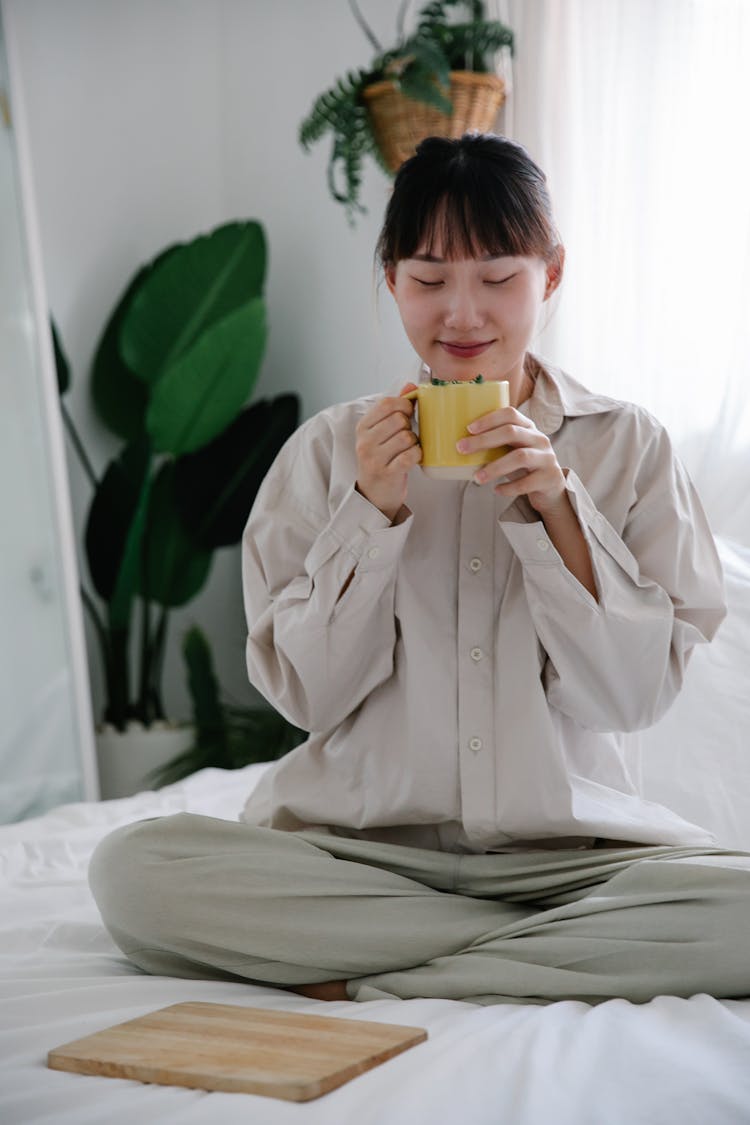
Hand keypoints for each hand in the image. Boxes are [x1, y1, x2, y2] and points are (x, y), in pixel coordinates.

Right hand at [355, 383, 421, 521]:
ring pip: (407, 437)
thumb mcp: (381, 431)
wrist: (374, 493)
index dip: (404, 405)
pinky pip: (410, 455)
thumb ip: (395, 407)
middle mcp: (365, 441)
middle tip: (406, 436)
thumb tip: (411, 385)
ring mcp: (374, 458)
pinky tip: (412, 458)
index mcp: (363, 426)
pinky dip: (416, 455)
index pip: (387, 403)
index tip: (407, 414)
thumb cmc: (381, 458)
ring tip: (408, 448)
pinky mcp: (387, 473)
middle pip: (399, 419)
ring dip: (413, 442)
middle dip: (409, 426)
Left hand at [456, 407, 566, 515]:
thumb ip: (496, 444)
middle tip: (462, 449)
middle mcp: (540, 439)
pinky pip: (526, 483)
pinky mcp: (549, 477)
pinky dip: (509, 487)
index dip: (489, 419)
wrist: (551, 487)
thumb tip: (461, 446)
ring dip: (495, 467)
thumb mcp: (513, 449)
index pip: (510, 414)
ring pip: (520, 457)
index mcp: (528, 428)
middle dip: (484, 440)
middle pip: (512, 432)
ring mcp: (546, 458)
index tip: (469, 428)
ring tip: (477, 478)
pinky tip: (496, 490)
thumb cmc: (524, 465)